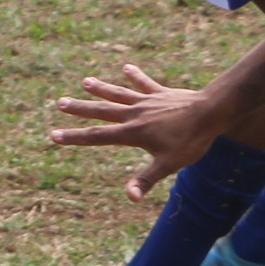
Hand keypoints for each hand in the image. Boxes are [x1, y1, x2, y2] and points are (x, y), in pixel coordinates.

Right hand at [50, 63, 217, 199]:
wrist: (210, 112)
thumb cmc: (190, 141)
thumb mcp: (167, 164)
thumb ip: (146, 179)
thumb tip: (130, 197)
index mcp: (133, 132)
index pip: (98, 136)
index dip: (75, 137)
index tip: (54, 135)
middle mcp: (136, 114)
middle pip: (102, 111)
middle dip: (80, 108)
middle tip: (60, 102)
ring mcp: (148, 101)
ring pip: (119, 94)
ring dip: (102, 89)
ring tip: (86, 82)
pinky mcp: (161, 94)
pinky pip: (145, 84)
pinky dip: (135, 76)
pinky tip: (127, 68)